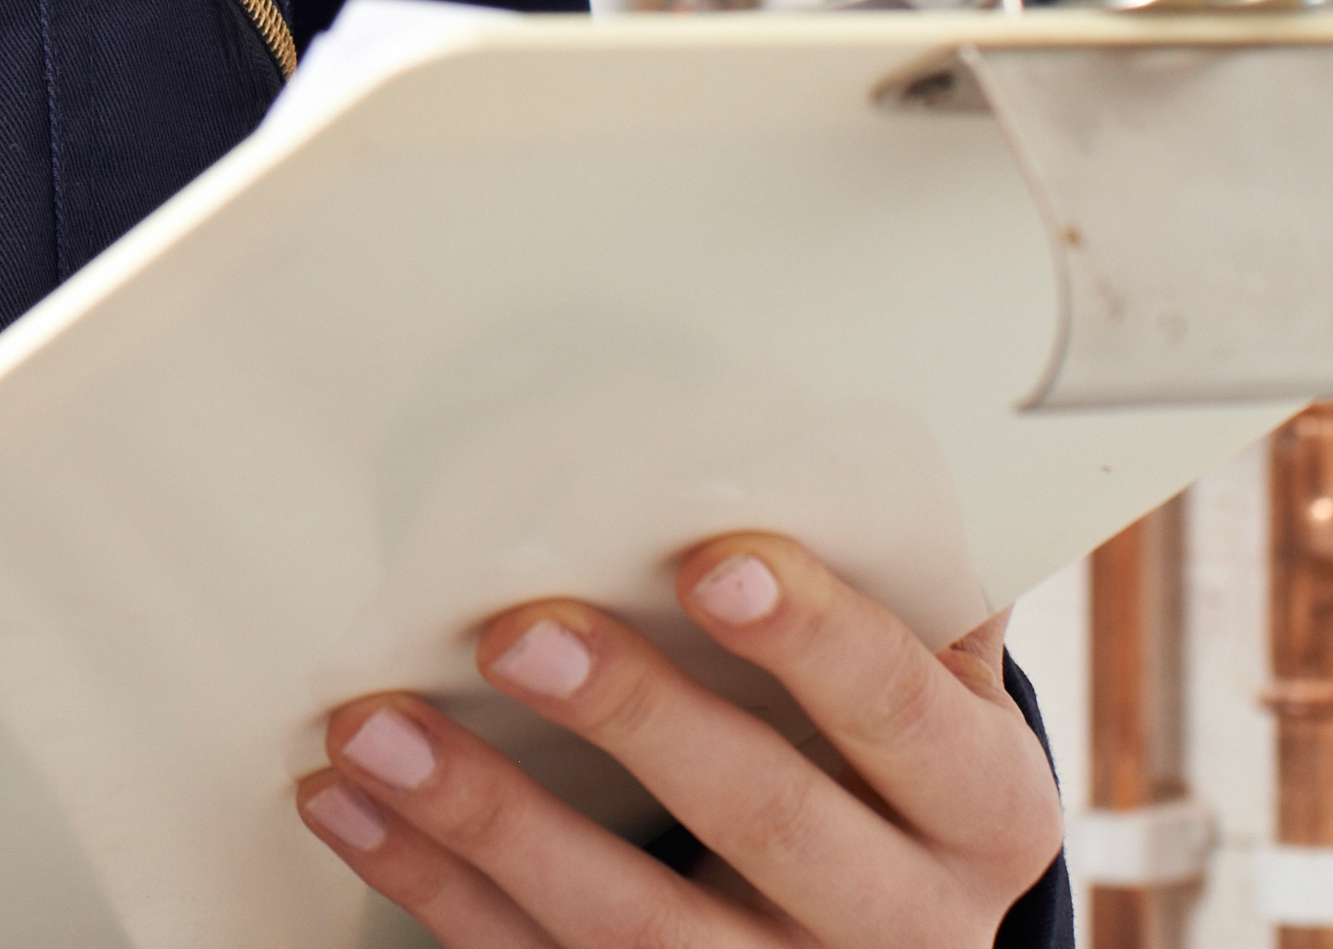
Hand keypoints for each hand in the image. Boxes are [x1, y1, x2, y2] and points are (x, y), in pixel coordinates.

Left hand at [293, 533, 1056, 947]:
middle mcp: (903, 922)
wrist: (884, 928)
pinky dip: (434, 883)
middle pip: (767, 821)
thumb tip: (833, 431)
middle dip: (635, 720)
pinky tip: (350, 807)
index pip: (902, 711)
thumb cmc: (885, 753)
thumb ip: (904, 581)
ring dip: (488, 817)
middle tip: (516, 633)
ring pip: (631, 925)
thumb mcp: (932, 686)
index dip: (813, 636)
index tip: (711, 559)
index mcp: (982, 806)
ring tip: (373, 730)